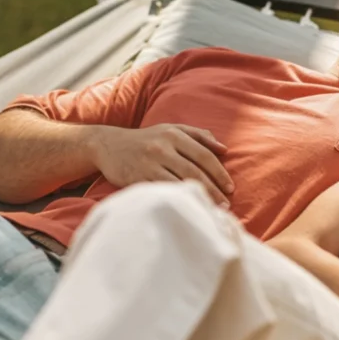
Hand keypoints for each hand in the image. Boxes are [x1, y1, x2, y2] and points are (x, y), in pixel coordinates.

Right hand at [89, 124, 233, 205]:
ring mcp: (149, 162)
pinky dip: (178, 200)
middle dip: (213, 189)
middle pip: (195, 171)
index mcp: (174, 135)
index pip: (204, 155)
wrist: (108, 145)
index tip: (230, 187)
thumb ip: (199, 136)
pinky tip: (189, 208)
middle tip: (225, 205)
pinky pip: (162, 190)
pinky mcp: (138, 177)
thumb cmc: (147, 139)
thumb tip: (224, 149)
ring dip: (199, 197)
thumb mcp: (171, 129)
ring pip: (180, 182)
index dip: (219, 172)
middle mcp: (162, 147)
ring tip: (211, 210)